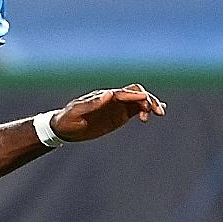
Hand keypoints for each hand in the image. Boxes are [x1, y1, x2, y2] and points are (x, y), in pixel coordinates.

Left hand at [50, 83, 166, 141]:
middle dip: (147, 99)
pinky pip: (136, 109)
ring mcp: (117, 106)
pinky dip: (147, 109)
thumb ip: (92, 104)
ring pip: (139, 100)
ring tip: (159, 113)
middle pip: (135, 93)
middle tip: (156, 111)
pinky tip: (154, 114)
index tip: (145, 99)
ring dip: (150, 104)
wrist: (64, 128)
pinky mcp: (120, 115)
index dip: (134, 95)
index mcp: (103, 96)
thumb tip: (108, 94)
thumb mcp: (76, 112)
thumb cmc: (67, 119)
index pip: (122, 93)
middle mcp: (113, 98)